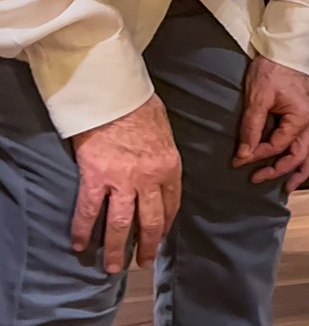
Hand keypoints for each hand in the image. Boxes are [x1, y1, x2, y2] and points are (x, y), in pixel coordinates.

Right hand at [70, 95, 182, 273]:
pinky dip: (85, 231)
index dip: (167, 223)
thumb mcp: (166, 132)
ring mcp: (122, 180)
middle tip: (144, 262)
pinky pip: (90, 211)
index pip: (172, 203)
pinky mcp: (96, 177)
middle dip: (148, 245)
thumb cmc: (141, 107)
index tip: (162, 235)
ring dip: (118, 248)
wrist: (114, 96)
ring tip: (115, 267)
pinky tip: (81, 246)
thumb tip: (161, 168)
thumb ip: (164, 155)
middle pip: (151, 220)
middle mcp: (149, 178)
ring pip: (122, 224)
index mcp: (170, 166)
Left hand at [234, 56, 308, 191]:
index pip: (277, 146)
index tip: (238, 161)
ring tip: (290, 186)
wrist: (286, 51)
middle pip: (300, 155)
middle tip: (258, 180)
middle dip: (280, 171)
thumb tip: (244, 154)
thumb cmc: (272, 70)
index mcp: (301, 117)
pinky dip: (306, 156)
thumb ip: (251, 128)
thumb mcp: (257, 99)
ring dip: (302, 170)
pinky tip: (297, 163)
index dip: (257, 156)